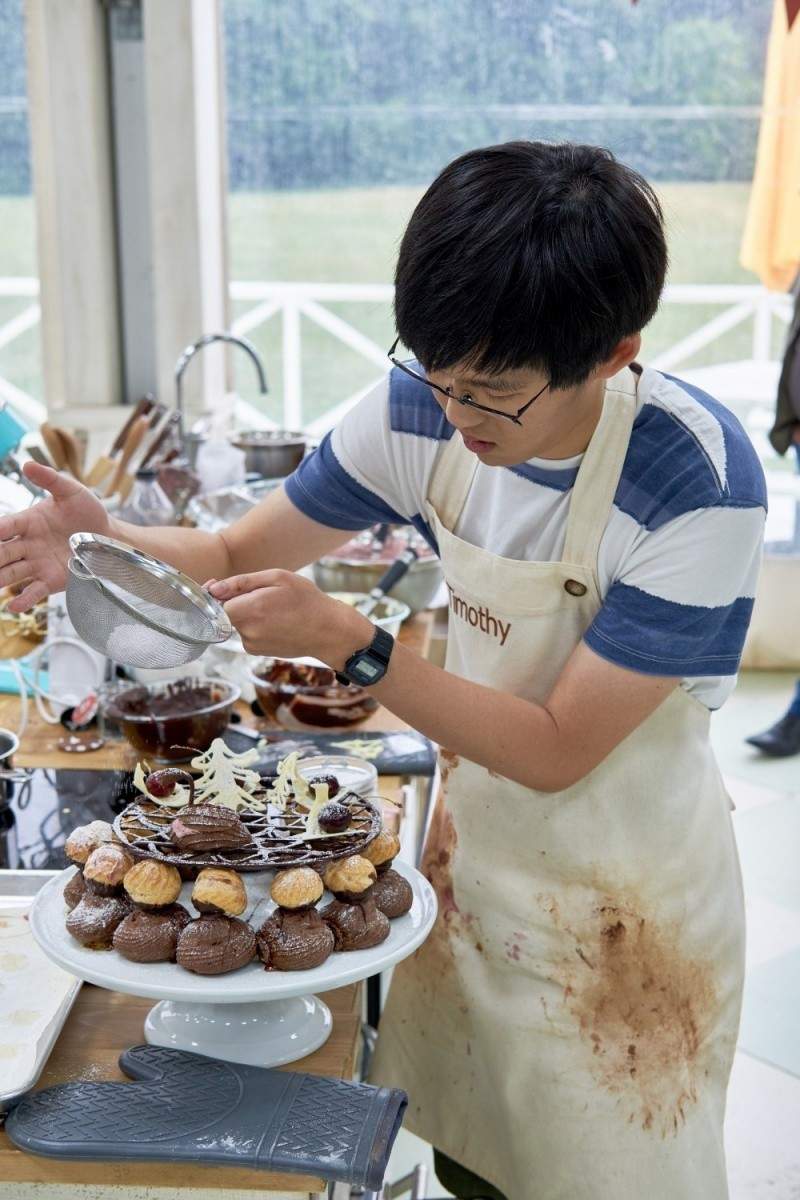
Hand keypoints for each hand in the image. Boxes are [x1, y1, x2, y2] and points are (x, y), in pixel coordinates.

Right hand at [0, 462, 110, 609]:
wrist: (110, 536)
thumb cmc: (88, 512)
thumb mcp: (71, 491)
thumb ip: (50, 479)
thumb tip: (27, 464)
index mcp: (28, 522)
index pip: (5, 526)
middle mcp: (28, 544)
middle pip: (3, 553)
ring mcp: (37, 564)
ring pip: (11, 573)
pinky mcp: (50, 580)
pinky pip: (33, 591)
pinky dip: (23, 600)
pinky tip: (11, 607)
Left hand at [207, 570, 373, 667]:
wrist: (328, 631)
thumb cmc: (306, 600)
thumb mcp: (277, 578)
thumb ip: (240, 582)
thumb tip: (212, 589)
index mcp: (249, 610)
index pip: (217, 602)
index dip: (224, 593)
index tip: (237, 588)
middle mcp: (247, 631)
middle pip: (226, 613)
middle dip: (240, 602)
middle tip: (266, 596)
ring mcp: (252, 645)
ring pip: (237, 623)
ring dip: (249, 614)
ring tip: (276, 609)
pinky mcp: (257, 652)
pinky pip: (247, 633)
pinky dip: (256, 626)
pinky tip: (276, 622)